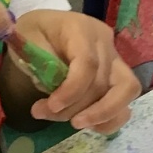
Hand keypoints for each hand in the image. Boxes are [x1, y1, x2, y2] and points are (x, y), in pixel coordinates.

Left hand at [15, 10, 140, 133]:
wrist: (41, 33)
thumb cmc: (32, 35)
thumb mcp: (26, 41)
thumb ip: (41, 64)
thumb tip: (55, 88)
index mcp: (81, 28)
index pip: (88, 63)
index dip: (72, 90)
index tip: (52, 106)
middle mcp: (105, 42)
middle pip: (102, 82)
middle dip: (75, 107)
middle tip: (47, 113)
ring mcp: (115, 60)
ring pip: (126, 92)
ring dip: (100, 115)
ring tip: (74, 124)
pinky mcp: (118, 77)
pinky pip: (125, 102)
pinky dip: (110, 119)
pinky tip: (88, 124)